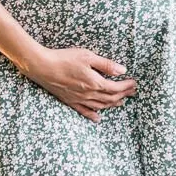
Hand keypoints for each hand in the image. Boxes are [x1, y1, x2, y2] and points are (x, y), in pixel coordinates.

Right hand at [21, 46, 135, 119]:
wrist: (42, 67)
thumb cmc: (64, 58)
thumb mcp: (87, 56)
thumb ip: (106, 65)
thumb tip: (122, 70)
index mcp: (94, 82)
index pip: (115, 87)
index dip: (126, 87)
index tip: (134, 84)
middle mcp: (88, 94)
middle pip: (110, 98)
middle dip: (123, 95)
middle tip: (132, 92)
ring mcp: (79, 99)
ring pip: (100, 106)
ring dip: (112, 104)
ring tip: (121, 102)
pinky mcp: (69, 101)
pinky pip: (84, 111)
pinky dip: (93, 115)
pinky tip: (98, 118)